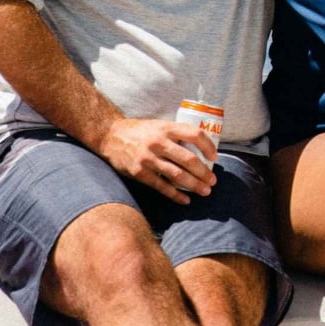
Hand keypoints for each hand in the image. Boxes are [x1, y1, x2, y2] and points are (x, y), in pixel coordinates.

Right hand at [99, 118, 216, 203]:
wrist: (110, 135)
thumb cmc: (140, 131)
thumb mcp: (159, 126)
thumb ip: (176, 135)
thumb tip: (201, 149)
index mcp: (167, 128)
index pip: (195, 134)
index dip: (208, 146)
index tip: (215, 157)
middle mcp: (158, 142)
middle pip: (189, 159)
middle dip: (204, 173)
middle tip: (213, 181)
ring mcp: (148, 158)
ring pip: (177, 175)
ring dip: (194, 185)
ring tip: (205, 191)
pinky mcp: (139, 172)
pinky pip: (161, 186)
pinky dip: (175, 195)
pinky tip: (186, 199)